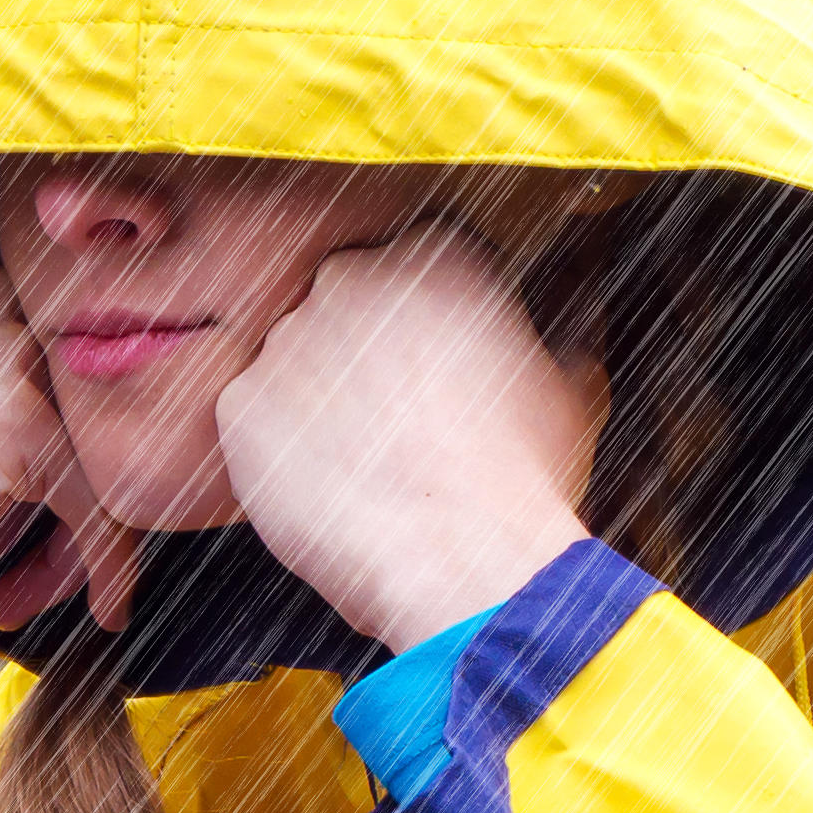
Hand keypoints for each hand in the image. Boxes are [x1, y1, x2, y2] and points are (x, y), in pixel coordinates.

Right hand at [0, 268, 134, 812]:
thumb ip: (63, 424)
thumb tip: (184, 448)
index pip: (98, 371)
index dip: (96, 460)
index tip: (79, 540)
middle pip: (112, 410)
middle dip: (94, 505)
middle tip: (46, 580)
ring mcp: (7, 358)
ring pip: (115, 456)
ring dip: (96, 540)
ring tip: (40, 592)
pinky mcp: (18, 424)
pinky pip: (107, 504)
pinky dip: (111, 567)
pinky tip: (103, 610)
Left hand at [213, 226, 601, 650]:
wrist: (462, 560)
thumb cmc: (526, 480)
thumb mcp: (573, 388)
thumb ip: (559, 332)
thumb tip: (573, 317)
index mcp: (438, 252)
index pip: (414, 257)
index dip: (419, 317)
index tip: (428, 360)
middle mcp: (352, 276)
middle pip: (342, 300)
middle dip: (359, 350)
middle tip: (390, 418)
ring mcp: (286, 337)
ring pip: (291, 360)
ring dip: (315, 399)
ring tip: (360, 463)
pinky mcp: (239, 401)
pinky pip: (249, 415)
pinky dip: (275, 447)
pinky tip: (322, 486)